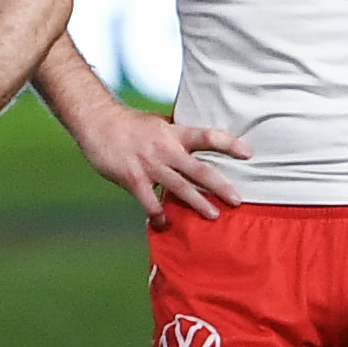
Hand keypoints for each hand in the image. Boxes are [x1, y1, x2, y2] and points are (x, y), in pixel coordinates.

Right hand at [72, 103, 247, 226]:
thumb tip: (201, 142)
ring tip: (213, 216)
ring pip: (179, 188)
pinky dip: (158, 215)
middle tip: (237, 200)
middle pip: (200, 170)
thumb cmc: (131, 124)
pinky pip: (149, 202)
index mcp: (175, 134)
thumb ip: (178, 136)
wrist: (98, 122)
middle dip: (220, 187)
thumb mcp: (159, 123)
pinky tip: (165, 224)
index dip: (229, 144)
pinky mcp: (133, 179)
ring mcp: (150, 165)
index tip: (249, 154)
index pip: (208, 136)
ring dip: (197, 204)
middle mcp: (166, 149)